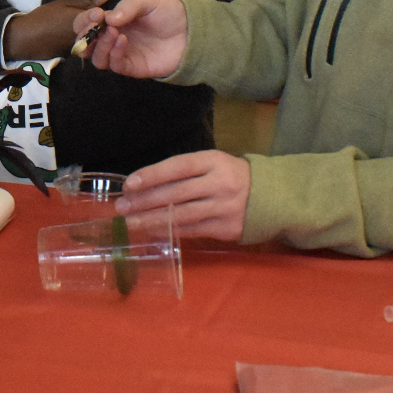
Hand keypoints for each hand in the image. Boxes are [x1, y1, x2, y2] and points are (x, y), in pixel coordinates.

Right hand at [4, 0, 110, 60]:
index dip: (105, 13)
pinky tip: (90, 33)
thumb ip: (88, 0)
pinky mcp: (75, 56)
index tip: (103, 10)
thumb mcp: (64, 3)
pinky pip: (88, 46)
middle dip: (105, 25)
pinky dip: (91, 40)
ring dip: (98, 33)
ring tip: (97, 26)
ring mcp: (79, 49)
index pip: (100, 17)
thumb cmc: (44, 17)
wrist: (26, 38)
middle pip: (101, 31)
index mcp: (79, 22)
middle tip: (105, 18)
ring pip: (96, 40)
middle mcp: (81, 38)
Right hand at [73, 0, 188, 78]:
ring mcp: (122, 54)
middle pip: (85, 44)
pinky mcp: (132, 67)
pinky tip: (124, 41)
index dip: (85, 20)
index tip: (96, 14)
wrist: (191, 31)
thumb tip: (108, 18)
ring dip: (99, 46)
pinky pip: (115, 65)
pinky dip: (115, 53)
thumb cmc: (169, 13)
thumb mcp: (148, 0)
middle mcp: (113, 38)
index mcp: (113, 21)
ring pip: (97, 58)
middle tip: (96, 26)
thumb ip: (128, 6)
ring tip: (113, 33)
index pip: (87, 23)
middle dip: (84, 35)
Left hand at [117, 151, 250, 240]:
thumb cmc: (229, 176)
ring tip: (131, 222)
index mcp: (213, 161)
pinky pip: (192, 231)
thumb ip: (184, 171)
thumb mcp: (211, 163)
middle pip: (176, 193)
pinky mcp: (226, 228)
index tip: (129, 184)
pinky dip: (169, 232)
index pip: (178, 166)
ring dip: (152, 219)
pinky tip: (152, 231)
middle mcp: (219, 183)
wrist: (269, 196)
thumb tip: (143, 184)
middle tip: (122, 206)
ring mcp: (224, 207)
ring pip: (181, 215)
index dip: (152, 175)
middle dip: (145, 200)